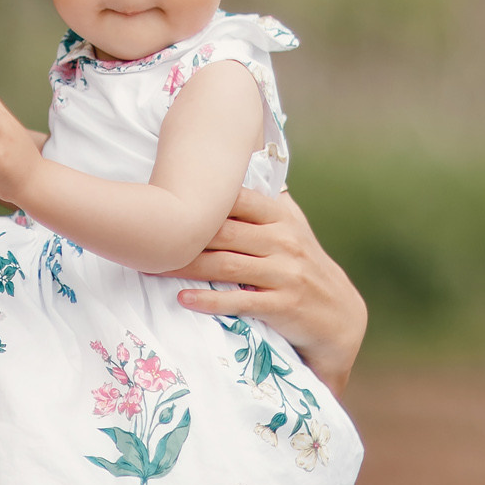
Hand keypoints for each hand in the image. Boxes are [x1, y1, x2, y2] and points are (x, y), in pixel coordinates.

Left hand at [165, 187, 365, 396]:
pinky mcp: (284, 305)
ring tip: (152, 266)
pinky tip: (183, 299)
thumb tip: (238, 165)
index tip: (164, 196)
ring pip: (226, 265)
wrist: (340, 318)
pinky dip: (211, 300)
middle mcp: (284, 241)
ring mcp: (285, 273)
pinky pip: (241, 301)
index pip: (238, 199)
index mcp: (281, 218)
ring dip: (186, 266)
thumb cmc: (306, 267)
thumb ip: (266, 204)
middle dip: (184, 233)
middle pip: (224, 232)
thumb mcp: (294, 229)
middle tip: (144, 235)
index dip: (202, 196)